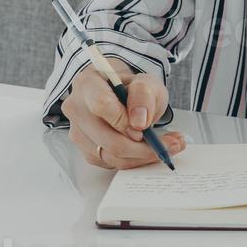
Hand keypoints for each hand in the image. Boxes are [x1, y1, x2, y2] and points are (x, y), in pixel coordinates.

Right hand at [61, 59, 185, 169]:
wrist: (123, 96)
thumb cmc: (131, 88)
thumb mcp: (146, 82)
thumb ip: (143, 95)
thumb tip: (139, 121)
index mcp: (87, 83)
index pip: (101, 105)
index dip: (124, 121)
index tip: (144, 127)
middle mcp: (77, 108)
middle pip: (107, 139)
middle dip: (142, 147)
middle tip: (169, 144)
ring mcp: (79, 131)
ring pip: (111, 155)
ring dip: (143, 156)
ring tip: (168, 146)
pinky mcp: (87, 150)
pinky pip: (112, 164)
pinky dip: (135, 160)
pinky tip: (150, 150)